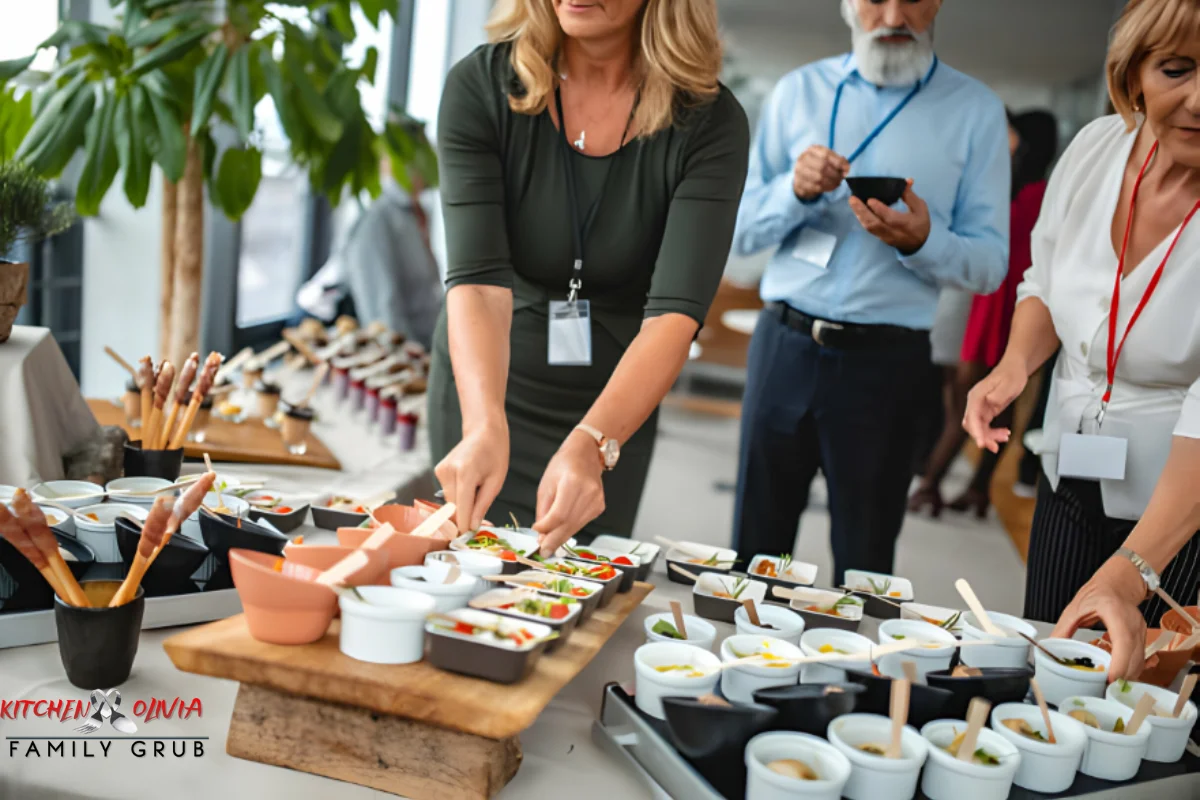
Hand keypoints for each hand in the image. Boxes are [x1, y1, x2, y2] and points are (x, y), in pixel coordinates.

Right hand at [435, 421, 508, 532]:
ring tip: (478, 490)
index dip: (464, 527)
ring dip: (463, 504)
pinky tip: (470, 483)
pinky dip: (459, 495)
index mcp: (465, 473)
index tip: (468, 540)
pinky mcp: (438, 471)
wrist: (484, 431)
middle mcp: (448, 471)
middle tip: (481, 519)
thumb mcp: (496, 482)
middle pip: (454, 508)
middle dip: (465, 516)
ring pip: (450, 502)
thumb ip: (482, 506)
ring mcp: (441, 470)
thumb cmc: (495, 454)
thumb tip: (471, 527)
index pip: (461, 509)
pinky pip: (448, 493)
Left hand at [532, 430, 605, 555]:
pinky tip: (561, 529)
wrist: (586, 453)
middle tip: (543, 551)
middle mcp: (588, 493)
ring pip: (576, 527)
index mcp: (573, 483)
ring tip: (548, 543)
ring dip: (561, 537)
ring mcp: (597, 501)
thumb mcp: (546, 484)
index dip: (546, 528)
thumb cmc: (563, 465)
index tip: (536, 533)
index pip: (559, 514)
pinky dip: (570, 529)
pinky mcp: (600, 507)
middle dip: (554, 540)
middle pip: (569, 524)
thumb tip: (541, 534)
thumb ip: (543, 510)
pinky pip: (582, 523)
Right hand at [793, 145, 849, 200]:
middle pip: (822, 166)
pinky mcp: (798, 183)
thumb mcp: (827, 159)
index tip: (847, 170)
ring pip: (818, 178)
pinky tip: (829, 187)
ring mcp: (799, 171)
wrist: (802, 176)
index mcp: (812, 150)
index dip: (838, 163)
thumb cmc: (818, 165)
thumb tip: (847, 169)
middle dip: (835, 174)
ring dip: (831, 183)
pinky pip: (814, 187)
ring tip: (837, 184)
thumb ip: (838, 161)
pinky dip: (825, 188)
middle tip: (841, 179)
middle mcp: (803, 159)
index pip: (826, 155)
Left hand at [848, 180, 930, 253]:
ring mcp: (885, 237)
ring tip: (852, 202)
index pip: (890, 218)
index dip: (880, 210)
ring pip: (869, 228)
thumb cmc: (920, 223)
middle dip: (862, 211)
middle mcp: (893, 233)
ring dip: (859, 215)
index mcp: (906, 224)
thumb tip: (906, 181)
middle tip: (853, 199)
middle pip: (875, 224)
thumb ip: (910, 196)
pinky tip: (857, 210)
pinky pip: (869, 229)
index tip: (870, 200)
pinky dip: (862, 219)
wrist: (918, 245)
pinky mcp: (880, 238)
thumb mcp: (920, 208)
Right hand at [963, 359, 1025, 452]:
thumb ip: (999, 393)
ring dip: (989, 437)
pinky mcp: (986, 412)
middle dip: (982, 437)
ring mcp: (979, 408)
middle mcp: (974, 403)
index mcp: (976, 396)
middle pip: (972, 425)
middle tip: (995, 447)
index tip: (981, 443)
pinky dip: (993, 433)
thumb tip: (991, 402)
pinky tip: (1004, 434)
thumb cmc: (1011, 374)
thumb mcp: (1009, 383)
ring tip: (1005, 438)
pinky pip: (985, 427)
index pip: (972, 417)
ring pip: (978, 428)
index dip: (976, 431)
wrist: (1014, 369)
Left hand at [1051, 556, 1148, 680]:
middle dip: (1122, 676)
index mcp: (1116, 613)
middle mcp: (1133, 623)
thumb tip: (1051, 647)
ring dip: (1127, 676)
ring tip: (1110, 686)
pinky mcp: (1142, 637)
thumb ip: (1064, 628)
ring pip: (1140, 661)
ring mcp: (1140, 631)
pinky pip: (1140, 659)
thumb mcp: (1075, 608)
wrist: (1118, 583)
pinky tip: (1118, 676)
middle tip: (1105, 688)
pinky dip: (1131, 670)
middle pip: (1134, 657)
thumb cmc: (1098, 592)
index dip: (1119, 663)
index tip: (1109, 678)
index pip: (1123, 642)